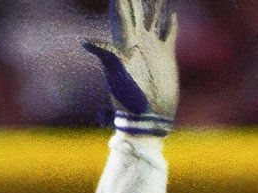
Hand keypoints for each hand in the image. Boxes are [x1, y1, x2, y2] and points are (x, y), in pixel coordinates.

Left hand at [83, 0, 178, 135]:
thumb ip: (106, 54)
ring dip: (155, 6)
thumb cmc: (129, 98)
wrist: (147, 116)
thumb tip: (85, 40)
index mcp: (125, 42)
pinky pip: (169, 34)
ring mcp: (152, 48)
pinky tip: (172, 14)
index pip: (122, 14)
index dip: (121, 1)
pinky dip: (171, 24)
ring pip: (154, 19)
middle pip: (137, 12)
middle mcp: (138, 42)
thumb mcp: (116, 74)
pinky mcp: (166, 56)